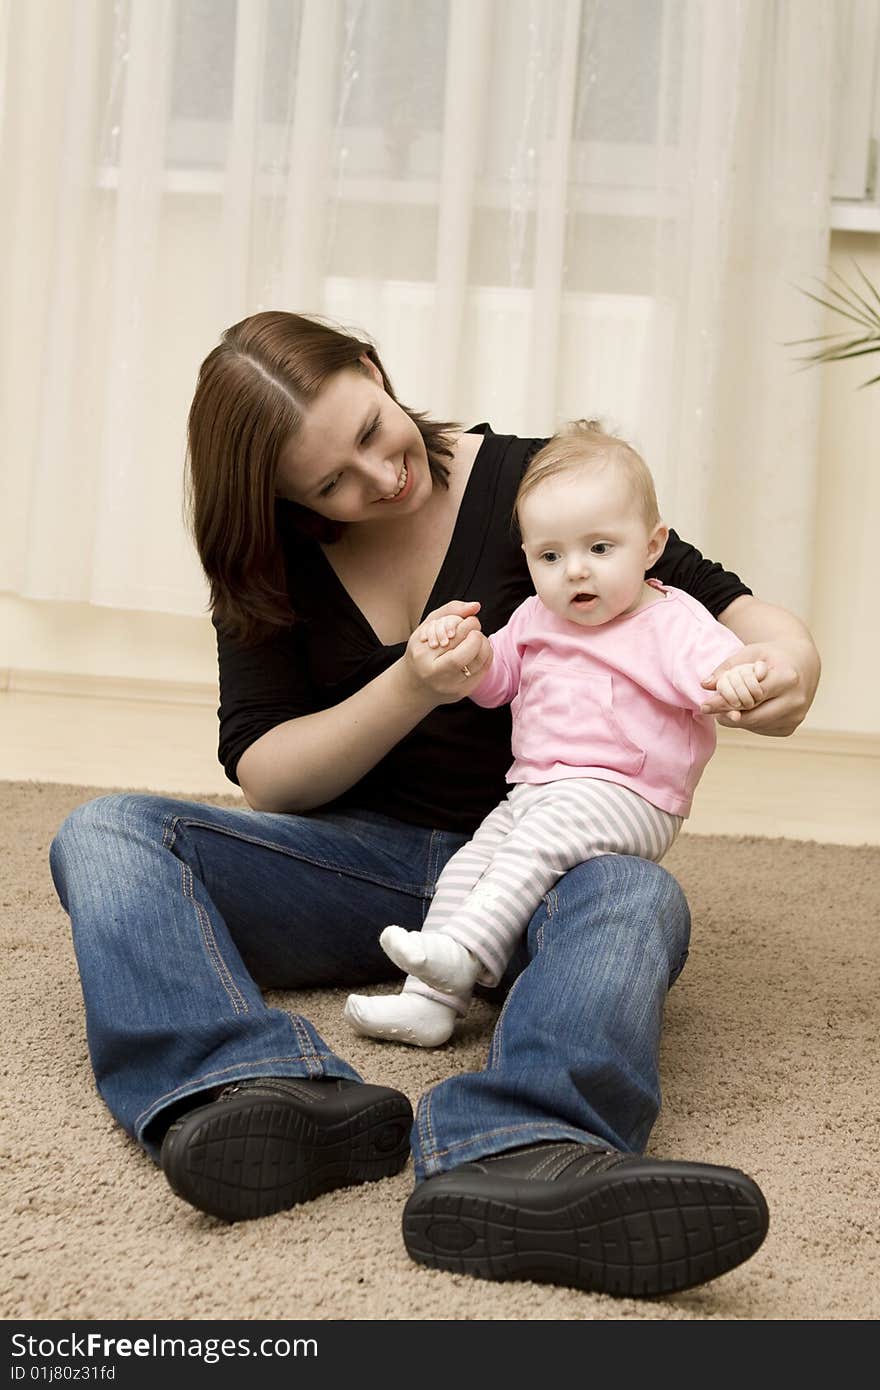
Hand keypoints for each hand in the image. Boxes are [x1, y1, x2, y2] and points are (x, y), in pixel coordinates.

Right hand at [404, 600, 492, 702]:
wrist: (415, 686)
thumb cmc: (422, 652)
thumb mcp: (427, 626)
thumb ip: (451, 610)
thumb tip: (476, 606)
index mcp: (423, 655)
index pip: (455, 637)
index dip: (468, 624)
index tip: (468, 620)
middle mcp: (436, 674)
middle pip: (468, 651)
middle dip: (477, 635)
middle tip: (474, 630)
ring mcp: (451, 686)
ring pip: (480, 661)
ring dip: (483, 644)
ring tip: (475, 639)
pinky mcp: (462, 692)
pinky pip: (483, 670)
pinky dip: (485, 656)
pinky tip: (476, 651)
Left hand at [700, 639, 819, 734]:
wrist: (802, 664)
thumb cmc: (772, 657)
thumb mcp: (750, 653)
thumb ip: (728, 668)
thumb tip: (705, 684)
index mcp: (787, 678)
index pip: (749, 696)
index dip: (724, 702)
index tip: (705, 705)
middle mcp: (795, 701)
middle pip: (752, 717)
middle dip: (727, 714)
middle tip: (711, 709)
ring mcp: (795, 717)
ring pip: (754, 725)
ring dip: (737, 718)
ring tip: (731, 704)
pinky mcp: (790, 727)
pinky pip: (760, 730)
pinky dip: (749, 722)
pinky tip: (748, 708)